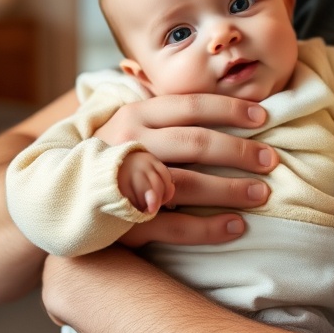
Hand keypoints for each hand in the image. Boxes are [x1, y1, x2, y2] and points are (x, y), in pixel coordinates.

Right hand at [96, 93, 278, 243]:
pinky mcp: (123, 221)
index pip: (191, 105)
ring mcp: (124, 183)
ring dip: (230, 189)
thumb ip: (172, 117)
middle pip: (195, 143)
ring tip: (262, 193)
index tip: (265, 116)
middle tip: (272, 159)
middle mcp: (129, 143)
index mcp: (136, 114)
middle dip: (239, 151)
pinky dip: (208, 227)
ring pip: (187, 184)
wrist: (61, 198)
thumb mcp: (135, 126)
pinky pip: (173, 226)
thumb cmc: (115, 155)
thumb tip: (230, 109)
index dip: (230, 109)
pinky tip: (237, 226)